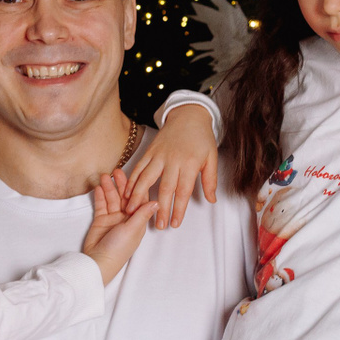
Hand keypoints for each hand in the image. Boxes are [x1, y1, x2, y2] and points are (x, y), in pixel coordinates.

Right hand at [82, 170, 156, 283]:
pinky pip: (101, 205)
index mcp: (137, 221)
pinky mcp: (101, 220)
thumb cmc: (119, 249)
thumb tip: (157, 201)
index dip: (137, 187)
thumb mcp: (133, 229)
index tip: (135, 174)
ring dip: (109, 187)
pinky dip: (100, 195)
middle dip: (121, 184)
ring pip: (112, 199)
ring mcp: (113, 218)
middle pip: (125, 197)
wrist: (99, 261)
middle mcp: (126, 218)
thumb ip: (142, 214)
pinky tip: (98, 186)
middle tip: (117, 171)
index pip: (139, 200)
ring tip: (105, 176)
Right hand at [126, 105, 218, 228]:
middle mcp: (172, 160)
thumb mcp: (212, 157)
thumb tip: (211, 200)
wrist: (188, 114)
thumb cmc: (201, 137)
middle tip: (158, 225)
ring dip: (139, 197)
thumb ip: (210, 179)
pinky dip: (131, 181)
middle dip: (160, 209)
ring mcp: (158, 155)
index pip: (183, 190)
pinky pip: (138, 168)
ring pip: (146, 178)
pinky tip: (127, 194)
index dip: (179, 208)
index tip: (175, 223)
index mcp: (190, 163)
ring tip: (133, 212)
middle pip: (165, 188)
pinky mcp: (149, 151)